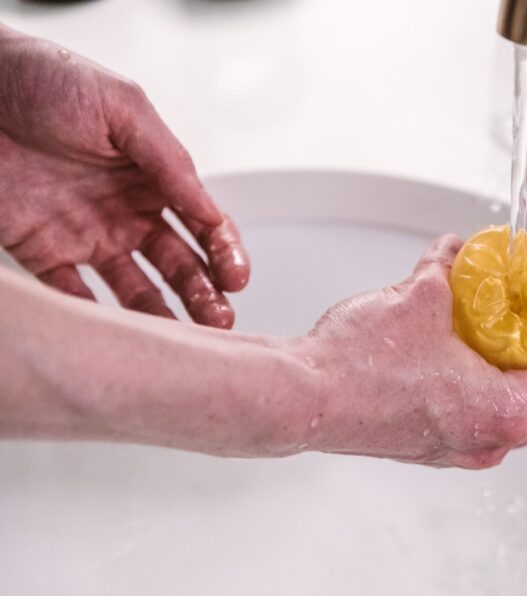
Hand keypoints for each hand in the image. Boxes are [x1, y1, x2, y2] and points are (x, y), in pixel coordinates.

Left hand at [0, 25, 247, 327]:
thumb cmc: (43, 77)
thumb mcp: (122, 106)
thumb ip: (169, 158)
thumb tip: (209, 208)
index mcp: (152, 177)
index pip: (203, 224)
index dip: (225, 252)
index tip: (235, 277)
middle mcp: (125, 211)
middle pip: (177, 264)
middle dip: (204, 293)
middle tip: (219, 319)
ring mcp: (86, 234)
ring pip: (135, 289)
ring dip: (163, 314)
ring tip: (183, 337)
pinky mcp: (40, 251)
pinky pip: (71, 295)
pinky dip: (95, 319)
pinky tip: (118, 334)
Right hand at [290, 235, 526, 468]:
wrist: (302, 400)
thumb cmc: (359, 368)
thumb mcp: (421, 295)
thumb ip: (451, 268)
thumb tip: (457, 252)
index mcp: (512, 410)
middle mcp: (496, 439)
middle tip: (521, 293)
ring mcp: (466, 447)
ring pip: (512, 393)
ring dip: (505, 348)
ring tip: (482, 310)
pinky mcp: (437, 444)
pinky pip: (478, 405)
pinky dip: (476, 370)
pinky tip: (450, 337)